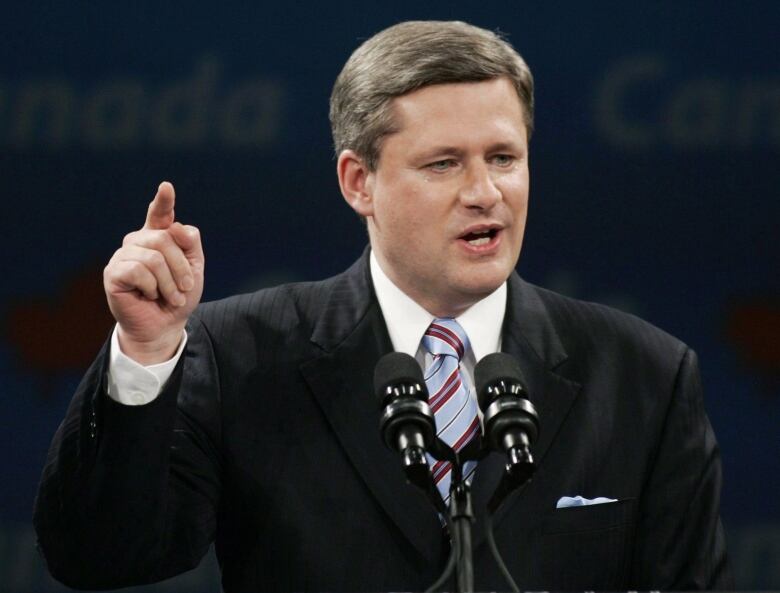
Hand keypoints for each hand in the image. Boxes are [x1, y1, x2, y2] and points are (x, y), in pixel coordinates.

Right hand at [103, 181, 203, 363]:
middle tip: (185, 288)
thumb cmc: (178, 296)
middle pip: (164, 239)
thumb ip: (190, 244)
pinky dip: (152, 287)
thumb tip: (177, 226)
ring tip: (170, 297)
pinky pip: (138, 271)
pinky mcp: (113, 272)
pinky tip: (148, 295)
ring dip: (169, 282)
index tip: (167, 187)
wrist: (164, 326)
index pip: (159, 214)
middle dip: (181, 267)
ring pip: (154, 257)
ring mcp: (123, 256)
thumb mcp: (194, 269)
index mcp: (157, 237)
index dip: (163, 201)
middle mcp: (137, 241)